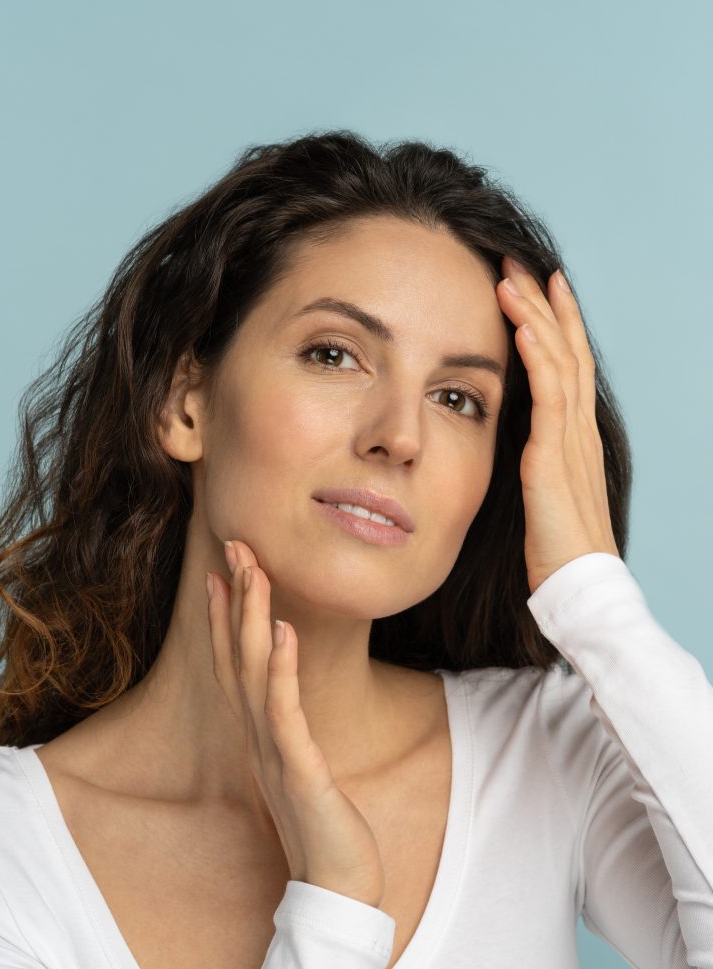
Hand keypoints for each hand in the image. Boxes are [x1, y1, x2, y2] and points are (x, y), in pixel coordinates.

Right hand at [206, 540, 386, 908]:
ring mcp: (275, 753)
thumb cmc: (324, 834)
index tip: (224, 574)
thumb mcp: (304, 776)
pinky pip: (286, 712)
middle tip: (234, 547)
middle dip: (236, 600)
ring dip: (254, 619)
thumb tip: (290, 717)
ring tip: (254, 571)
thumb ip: (291, 743)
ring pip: (257, 674)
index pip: (238, 667)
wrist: (337, 892)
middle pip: (239, 657)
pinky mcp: (299, 771)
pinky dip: (283, 670)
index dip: (228, 619)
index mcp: (262, 737)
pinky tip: (286, 633)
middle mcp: (260, 739)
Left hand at [496, 257, 620, 595]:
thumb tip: (515, 443)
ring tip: (512, 279)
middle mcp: (578, 430)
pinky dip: (539, 361)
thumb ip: (533, 460)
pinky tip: (525, 331)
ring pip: (559, 363)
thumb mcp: (541, 492)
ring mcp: (571, 442)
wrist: (579, 584)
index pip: (567, 365)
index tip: (537, 285)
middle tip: (519, 262)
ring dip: (535, 318)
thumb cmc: (557, 548)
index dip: (554, 322)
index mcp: (574, 437)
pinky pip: (551, 400)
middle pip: (566, 351)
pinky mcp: (556, 460)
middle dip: (543, 304)